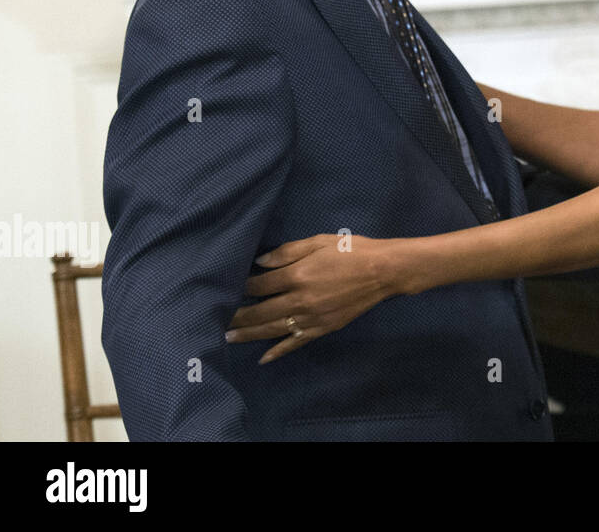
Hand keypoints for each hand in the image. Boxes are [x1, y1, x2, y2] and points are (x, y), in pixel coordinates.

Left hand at [225, 233, 395, 363]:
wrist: (383, 271)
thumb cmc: (351, 250)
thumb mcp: (318, 241)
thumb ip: (287, 252)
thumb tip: (259, 263)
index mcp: (297, 275)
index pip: (259, 284)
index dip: (241, 286)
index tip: (227, 288)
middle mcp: (299, 300)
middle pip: (260, 311)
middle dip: (237, 315)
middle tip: (216, 319)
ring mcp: (310, 318)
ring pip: (272, 330)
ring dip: (249, 334)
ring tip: (229, 337)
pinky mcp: (322, 329)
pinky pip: (296, 343)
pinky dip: (278, 352)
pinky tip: (263, 358)